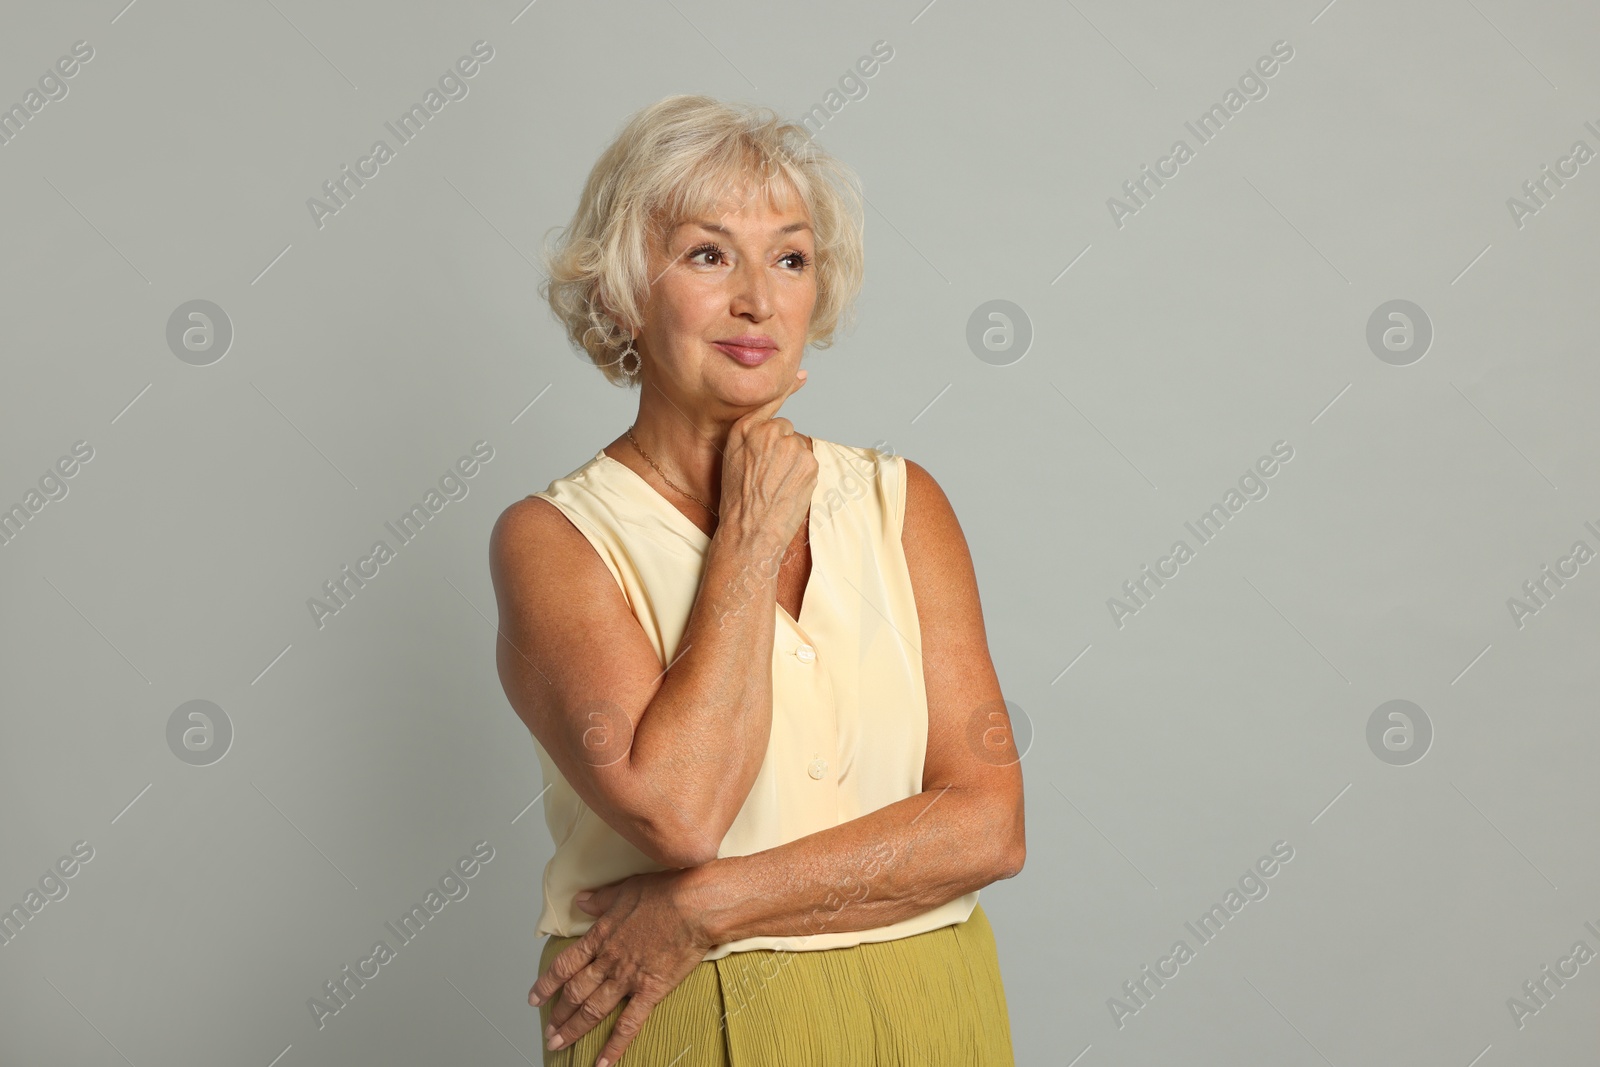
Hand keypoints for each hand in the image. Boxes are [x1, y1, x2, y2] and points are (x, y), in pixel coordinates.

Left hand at [530, 869, 715, 1063]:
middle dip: (558, 1014)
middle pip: (575, 993)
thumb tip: (581, 900)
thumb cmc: (664, 894)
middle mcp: (608, 961)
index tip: (534, 998)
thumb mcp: (625, 889)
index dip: (546, 984)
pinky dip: (614, 1046)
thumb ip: (600, 899)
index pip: (564, 965)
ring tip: (559, 1045)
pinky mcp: (649, 991)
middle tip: (548, 1031)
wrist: (694, 906)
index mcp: (600, 937)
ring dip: (573, 1030)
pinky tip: (602, 1063)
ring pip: (593, 1010)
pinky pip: (628, 1024)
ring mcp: (627, 979)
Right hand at [718, 370, 817, 548]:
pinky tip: (787, 489)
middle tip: (766, 473)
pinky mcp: (808, 463)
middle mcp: (769, 433)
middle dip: (780, 447)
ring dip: (791, 462)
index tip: (801, 376)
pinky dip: (801, 474)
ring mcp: (791, 447)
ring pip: (797, 447)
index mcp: (747, 428)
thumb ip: (750, 428)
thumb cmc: (737, 497)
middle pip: (785, 430)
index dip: (787, 388)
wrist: (750, 531)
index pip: (771, 402)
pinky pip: (808, 462)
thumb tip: (777, 405)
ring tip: (774, 484)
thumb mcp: (731, 455)